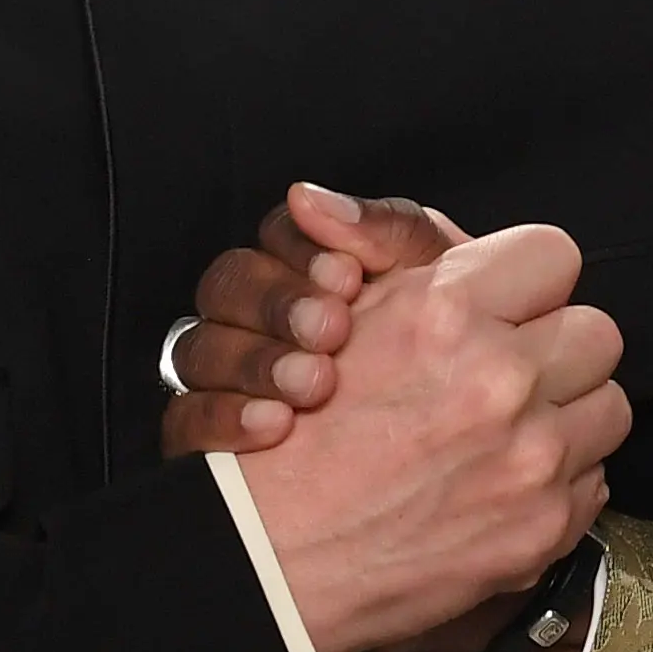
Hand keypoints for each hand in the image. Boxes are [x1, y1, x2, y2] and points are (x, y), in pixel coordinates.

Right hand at [158, 184, 455, 457]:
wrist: (467, 454)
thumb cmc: (456, 361)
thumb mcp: (442, 289)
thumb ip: (391, 232)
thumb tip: (310, 197)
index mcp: (310, 273)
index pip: (278, 235)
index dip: (301, 248)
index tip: (347, 276)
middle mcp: (257, 319)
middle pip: (227, 284)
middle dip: (278, 303)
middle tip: (331, 331)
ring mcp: (225, 378)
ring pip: (197, 347)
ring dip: (254, 360)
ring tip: (312, 386)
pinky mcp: (207, 440)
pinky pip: (185, 420)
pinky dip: (225, 417)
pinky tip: (274, 425)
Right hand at [233, 221, 630, 651]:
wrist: (271, 563)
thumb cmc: (293, 442)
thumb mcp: (342, 318)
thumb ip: (407, 259)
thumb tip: (453, 231)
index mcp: (448, 313)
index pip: (553, 255)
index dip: (525, 280)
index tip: (508, 304)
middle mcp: (501, 381)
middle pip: (596, 331)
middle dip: (554, 346)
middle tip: (508, 371)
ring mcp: (533, 459)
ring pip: (608, 405)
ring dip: (568, 413)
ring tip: (509, 429)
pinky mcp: (544, 527)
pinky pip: (594, 479)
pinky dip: (558, 480)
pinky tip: (499, 482)